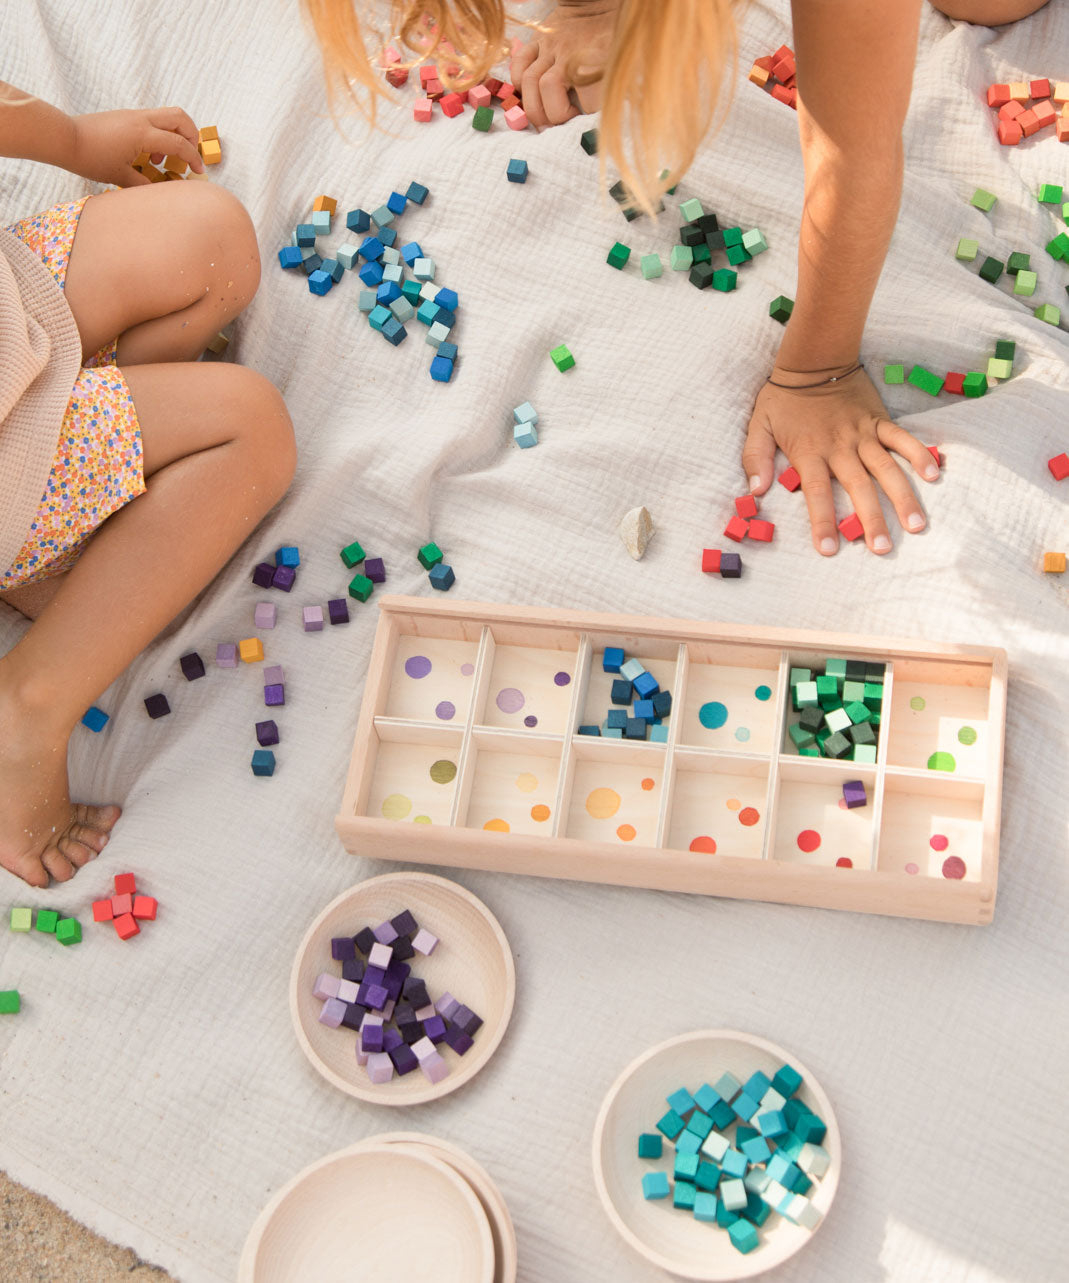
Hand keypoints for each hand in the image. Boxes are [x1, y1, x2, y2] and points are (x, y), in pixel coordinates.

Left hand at [69, 107, 203, 186]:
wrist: (65, 138)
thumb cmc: (90, 158)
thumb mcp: (121, 177)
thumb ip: (146, 184)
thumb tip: (162, 191)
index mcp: (143, 134)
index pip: (179, 144)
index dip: (193, 159)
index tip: (199, 171)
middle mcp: (141, 119)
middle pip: (181, 117)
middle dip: (192, 136)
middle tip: (190, 155)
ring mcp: (133, 114)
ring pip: (168, 115)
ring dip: (175, 134)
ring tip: (162, 159)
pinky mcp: (126, 116)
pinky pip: (153, 120)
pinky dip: (160, 134)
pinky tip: (148, 153)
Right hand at [509, 5, 612, 128]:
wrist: (595, 3)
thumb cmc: (610, 35)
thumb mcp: (620, 59)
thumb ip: (613, 87)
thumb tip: (608, 117)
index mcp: (595, 60)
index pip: (589, 103)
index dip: (588, 116)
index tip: (588, 118)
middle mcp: (569, 54)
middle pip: (549, 90)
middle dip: (554, 116)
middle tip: (561, 122)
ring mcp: (550, 47)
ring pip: (530, 82)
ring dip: (535, 107)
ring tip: (545, 115)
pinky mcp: (537, 40)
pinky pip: (519, 64)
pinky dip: (519, 83)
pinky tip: (530, 93)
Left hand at [743, 364, 939, 555]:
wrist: (814, 360)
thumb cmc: (783, 399)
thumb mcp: (758, 427)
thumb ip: (755, 459)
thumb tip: (755, 492)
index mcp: (810, 452)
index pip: (817, 493)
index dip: (823, 522)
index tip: (830, 549)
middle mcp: (840, 447)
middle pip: (859, 487)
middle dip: (871, 519)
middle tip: (883, 549)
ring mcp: (863, 434)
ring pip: (886, 469)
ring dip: (902, 497)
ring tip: (916, 525)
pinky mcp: (879, 420)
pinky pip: (902, 438)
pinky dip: (918, 454)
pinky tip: (933, 476)